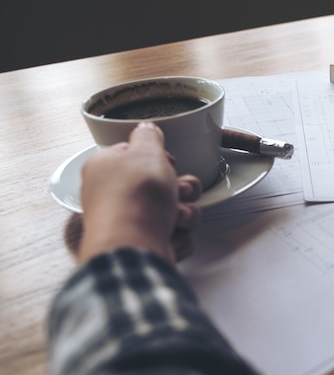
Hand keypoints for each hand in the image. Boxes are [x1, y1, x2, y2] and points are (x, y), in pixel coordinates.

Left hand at [78, 122, 201, 263]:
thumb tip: (147, 128)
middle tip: (178, 190)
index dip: (158, 158)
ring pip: (174, 210)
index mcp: (107, 168)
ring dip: (184, 213)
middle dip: (180, 188)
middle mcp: (114, 195)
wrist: (133, 247)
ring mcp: (130, 223)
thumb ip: (148, 135)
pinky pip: (175, 236)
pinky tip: (169, 237)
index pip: (136, 155)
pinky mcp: (145, 245)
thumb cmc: (136, 197)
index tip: (167, 161)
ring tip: (177, 217)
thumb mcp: (146, 151)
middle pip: (161, 184)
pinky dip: (178, 237)